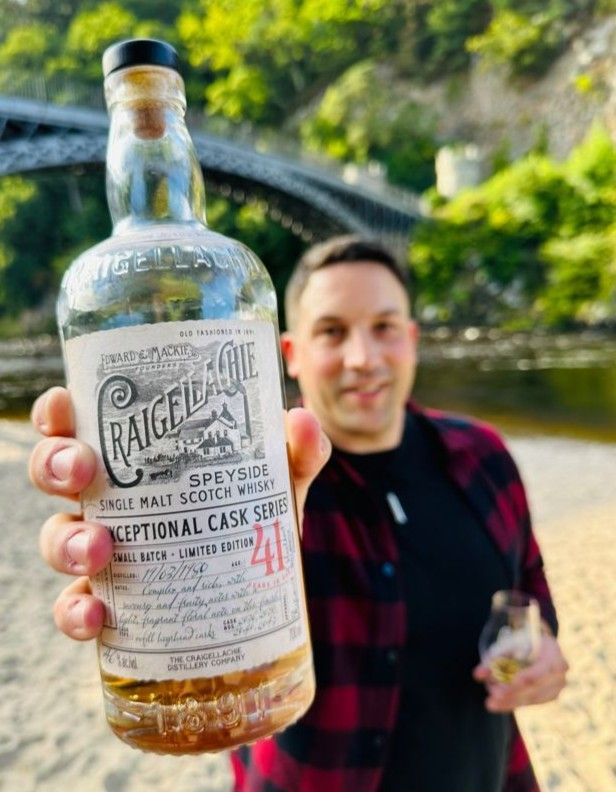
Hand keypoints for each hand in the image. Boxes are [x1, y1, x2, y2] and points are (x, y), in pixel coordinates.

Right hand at [29, 386, 329, 641]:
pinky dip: (75, 613)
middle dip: (55, 465)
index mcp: (138, 460)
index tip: (64, 406)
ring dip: (65, 541)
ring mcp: (103, 554)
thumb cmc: (253, 522)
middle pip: (55, 473)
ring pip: (56, 539)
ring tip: (98, 547)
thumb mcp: (276, 486)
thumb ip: (294, 455)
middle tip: (81, 471)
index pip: (82, 426)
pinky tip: (94, 617)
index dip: (58, 414)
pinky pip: (74, 608)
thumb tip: (301, 419)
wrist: (260, 598)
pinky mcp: (111, 606)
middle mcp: (110, 501)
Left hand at [473, 633, 568, 711]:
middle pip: (533, 689)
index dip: (518, 683)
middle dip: (510, 694)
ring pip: (531, 698)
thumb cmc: (524, 641)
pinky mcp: (549, 697)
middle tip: (491, 699)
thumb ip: (495, 658)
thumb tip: (477, 675)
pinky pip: (530, 702)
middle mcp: (559, 675)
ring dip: (509, 701)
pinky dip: (513, 703)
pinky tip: (497, 705)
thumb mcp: (511, 644)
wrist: (542, 645)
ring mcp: (556, 688)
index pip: (537, 673)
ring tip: (490, 702)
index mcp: (554, 655)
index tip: (500, 690)